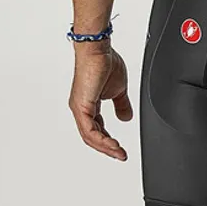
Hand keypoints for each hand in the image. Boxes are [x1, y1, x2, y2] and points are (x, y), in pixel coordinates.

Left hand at [68, 45, 132, 160]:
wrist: (98, 50)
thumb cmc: (104, 62)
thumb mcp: (119, 89)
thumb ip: (121, 104)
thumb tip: (126, 117)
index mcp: (89, 105)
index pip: (97, 129)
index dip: (109, 140)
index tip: (120, 149)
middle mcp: (82, 109)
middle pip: (92, 137)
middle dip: (108, 148)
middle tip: (121, 155)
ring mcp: (80, 108)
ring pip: (90, 137)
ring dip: (106, 147)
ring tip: (119, 152)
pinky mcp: (81, 106)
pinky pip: (89, 130)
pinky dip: (101, 139)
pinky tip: (112, 144)